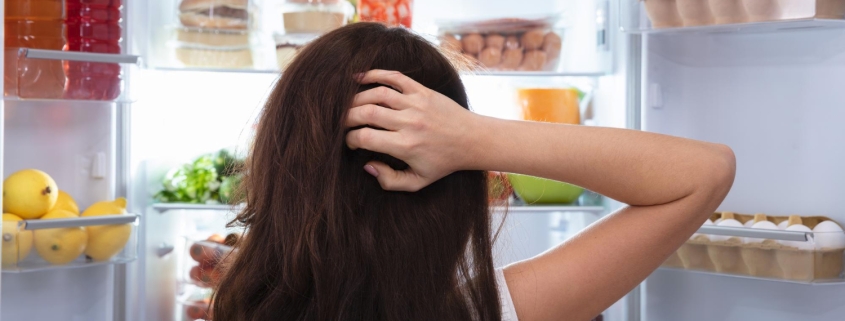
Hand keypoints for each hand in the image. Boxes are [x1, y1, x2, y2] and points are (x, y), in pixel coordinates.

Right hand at [345, 70, 483, 191]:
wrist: (472, 140)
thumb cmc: (443, 162)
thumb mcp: (418, 181)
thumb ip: (390, 181)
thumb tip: (368, 166)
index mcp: (405, 146)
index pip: (365, 137)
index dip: (350, 139)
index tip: (350, 142)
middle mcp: (409, 122)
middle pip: (366, 112)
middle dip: (346, 117)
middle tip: (342, 123)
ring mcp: (416, 103)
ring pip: (377, 93)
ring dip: (356, 98)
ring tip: (348, 106)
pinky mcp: (422, 91)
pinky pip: (394, 77)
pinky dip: (375, 74)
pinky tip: (359, 78)